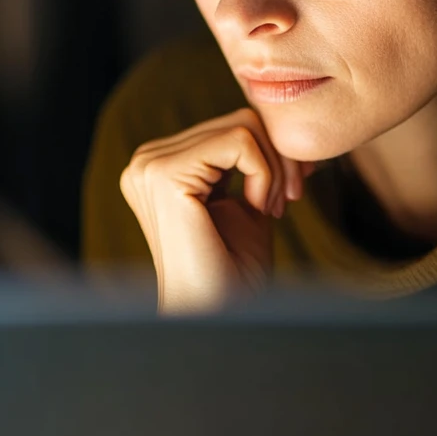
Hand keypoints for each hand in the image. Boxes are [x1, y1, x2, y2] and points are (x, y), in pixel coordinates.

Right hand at [119, 108, 306, 314]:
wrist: (216, 315)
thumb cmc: (232, 271)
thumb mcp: (248, 201)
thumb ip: (259, 163)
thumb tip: (290, 126)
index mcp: (159, 164)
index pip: (229, 126)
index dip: (271, 154)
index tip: (289, 193)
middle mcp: (146, 159)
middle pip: (238, 120)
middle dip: (278, 159)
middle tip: (287, 201)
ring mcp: (149, 164)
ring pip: (243, 125)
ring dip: (274, 169)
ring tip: (270, 209)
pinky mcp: (164, 173)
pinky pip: (239, 141)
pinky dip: (264, 173)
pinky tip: (258, 208)